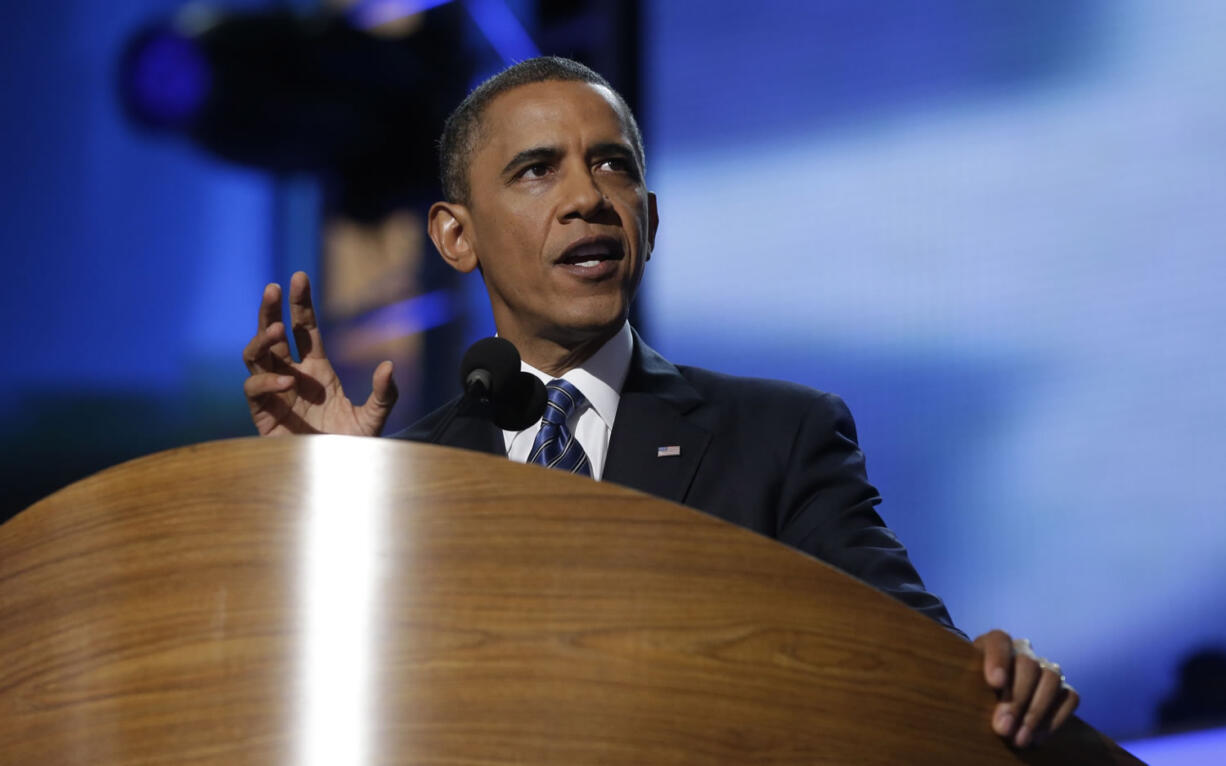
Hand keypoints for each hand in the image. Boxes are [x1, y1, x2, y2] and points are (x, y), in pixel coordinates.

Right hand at [242, 271, 397, 435]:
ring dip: (262, 339)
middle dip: (271, 310)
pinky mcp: (262, 415)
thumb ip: (384, 395)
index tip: (299, 278)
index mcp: (316, 370)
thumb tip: (389, 366)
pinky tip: (287, 383)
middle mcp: (291, 376)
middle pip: (273, 334)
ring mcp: (274, 394)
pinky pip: (254, 389)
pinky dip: (267, 383)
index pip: (303, 328)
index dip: (300, 304)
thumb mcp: (374, 420)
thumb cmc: (352, 450)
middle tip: (274, 287)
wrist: (334, 480)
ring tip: (276, 330)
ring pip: (255, 356)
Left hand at [974, 629, 1078, 747]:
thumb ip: (975, 692)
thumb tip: (997, 719)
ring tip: (1019, 738)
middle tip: (1003, 727)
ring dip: (1036, 713)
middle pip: (1028, 665)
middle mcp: (1023, 651)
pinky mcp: (1063, 687)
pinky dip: (1054, 720)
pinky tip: (1036, 738)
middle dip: (1016, 699)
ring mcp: (1046, 667)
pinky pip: (1070, 697)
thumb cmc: (973, 691)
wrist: (991, 700)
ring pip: (1052, 679)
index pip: (999, 640)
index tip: (995, 683)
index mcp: (994, 644)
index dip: (998, 660)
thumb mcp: (966, 686)